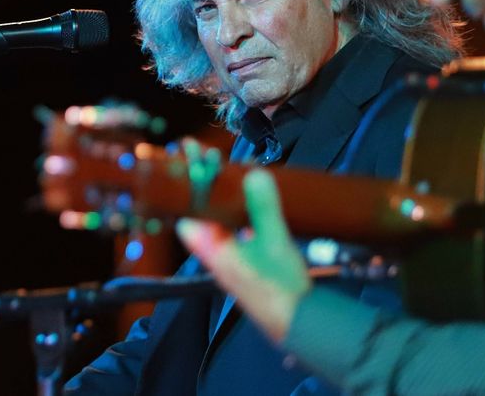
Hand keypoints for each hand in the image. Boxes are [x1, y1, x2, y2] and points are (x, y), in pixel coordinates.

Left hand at [175, 168, 311, 341]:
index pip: (186, 218)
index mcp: (213, 251)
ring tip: (229, 175)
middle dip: (205, 191)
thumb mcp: (274, 242)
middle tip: (211, 163)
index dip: (187, 193)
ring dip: (222, 202)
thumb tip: (255, 175)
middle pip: (202, 217)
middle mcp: (217, 255)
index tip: (192, 168)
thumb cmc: (279, 287)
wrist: (297, 321)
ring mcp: (231, 261)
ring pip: (219, 225)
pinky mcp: (246, 264)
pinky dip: (237, 216)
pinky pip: (234, 234)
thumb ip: (264, 208)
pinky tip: (250, 206)